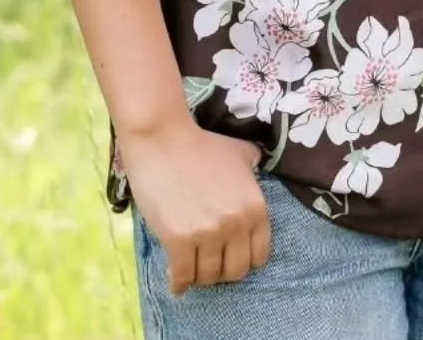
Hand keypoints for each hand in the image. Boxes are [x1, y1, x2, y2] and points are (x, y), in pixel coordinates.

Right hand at [122, 121, 270, 296]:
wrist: (163, 139)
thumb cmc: (201, 144)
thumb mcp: (238, 152)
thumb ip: (253, 165)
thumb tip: (258, 166)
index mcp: (256, 207)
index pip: (259, 256)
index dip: (243, 258)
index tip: (229, 257)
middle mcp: (236, 224)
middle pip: (234, 271)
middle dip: (222, 271)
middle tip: (209, 263)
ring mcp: (208, 234)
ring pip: (208, 277)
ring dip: (199, 277)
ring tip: (191, 269)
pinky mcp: (179, 240)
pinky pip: (183, 276)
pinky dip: (179, 283)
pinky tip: (176, 282)